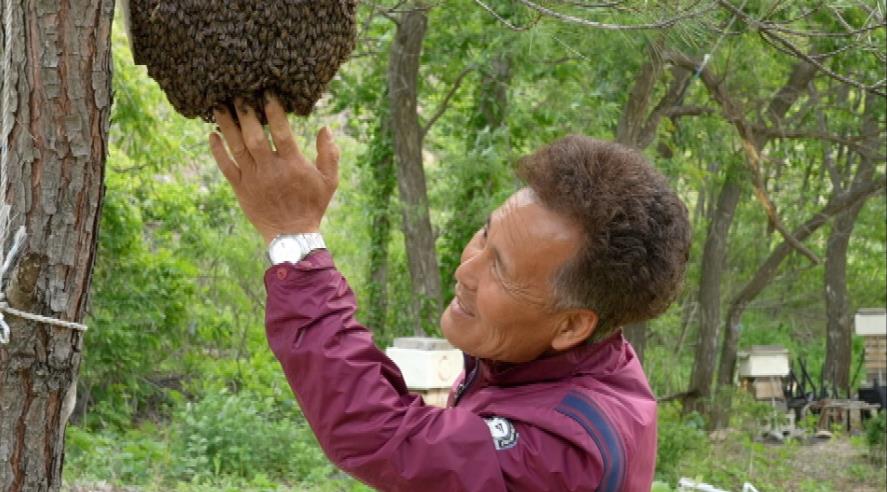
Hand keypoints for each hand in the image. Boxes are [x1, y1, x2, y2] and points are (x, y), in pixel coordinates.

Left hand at [209, 96, 339, 243]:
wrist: (292, 234)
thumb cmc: (313, 204)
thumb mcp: (329, 180)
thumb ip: (329, 154)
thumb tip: (325, 128)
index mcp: (292, 165)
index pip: (281, 132)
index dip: (274, 111)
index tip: (267, 93)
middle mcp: (270, 170)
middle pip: (254, 137)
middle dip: (245, 114)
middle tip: (238, 94)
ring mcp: (253, 179)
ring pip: (237, 148)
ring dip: (227, 126)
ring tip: (218, 106)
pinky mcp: (240, 188)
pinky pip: (226, 166)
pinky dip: (217, 150)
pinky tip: (211, 134)